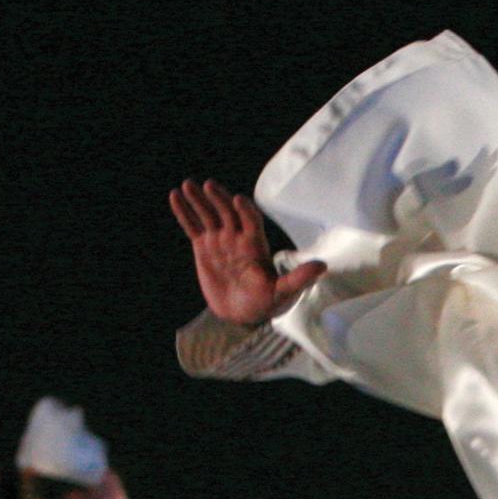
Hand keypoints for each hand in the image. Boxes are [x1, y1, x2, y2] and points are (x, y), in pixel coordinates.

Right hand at [171, 179, 327, 326]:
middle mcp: (237, 237)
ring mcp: (219, 240)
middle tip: (209, 185)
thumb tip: (323, 267)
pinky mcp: (203, 246)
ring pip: (208, 215)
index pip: (251, 221)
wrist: (242, 313)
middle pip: (227, 212)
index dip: (246, 210)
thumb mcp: (283, 292)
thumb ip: (299, 278)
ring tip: (187, 185)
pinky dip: (184, 212)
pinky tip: (175, 196)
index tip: (239, 199)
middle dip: (219, 199)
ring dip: (199, 200)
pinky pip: (192, 226)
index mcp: (256, 244)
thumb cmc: (266, 303)